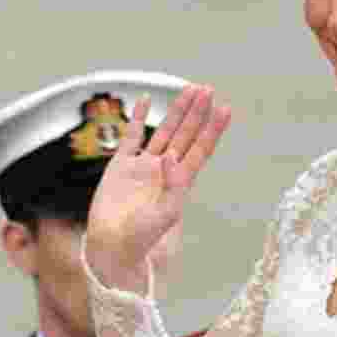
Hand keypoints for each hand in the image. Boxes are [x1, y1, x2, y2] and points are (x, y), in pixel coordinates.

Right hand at [85, 84, 230, 291]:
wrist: (110, 247)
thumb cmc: (142, 238)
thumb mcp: (166, 214)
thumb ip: (175, 185)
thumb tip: (173, 156)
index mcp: (180, 181)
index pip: (201, 149)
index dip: (213, 130)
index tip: (225, 109)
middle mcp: (164, 169)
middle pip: (186, 134)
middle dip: (197, 113)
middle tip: (208, 89)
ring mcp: (143, 165)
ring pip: (163, 131)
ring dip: (176, 111)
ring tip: (189, 90)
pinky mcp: (120, 165)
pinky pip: (130, 136)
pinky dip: (137, 118)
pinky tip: (146, 100)